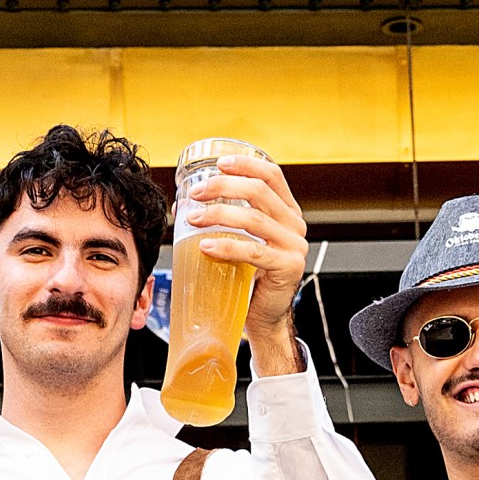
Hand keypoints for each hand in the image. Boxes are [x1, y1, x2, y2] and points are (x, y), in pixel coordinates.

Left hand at [185, 155, 312, 367]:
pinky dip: (226, 247)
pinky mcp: (287, 268)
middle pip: (259, 192)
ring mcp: (294, 246)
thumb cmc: (248, 278)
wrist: (263, 316)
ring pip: (253, 219)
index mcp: (287, 212)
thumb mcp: (240, 240)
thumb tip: (183, 204)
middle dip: (223, 187)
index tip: (218, 163)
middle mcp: (295, 225)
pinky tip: (205, 247)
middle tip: (196, 194)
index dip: (245, 164)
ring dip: (218, 216)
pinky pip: (253, 251)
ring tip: (192, 219)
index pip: (272, 175)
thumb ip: (224, 219)